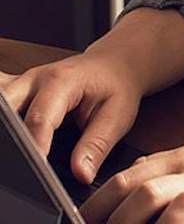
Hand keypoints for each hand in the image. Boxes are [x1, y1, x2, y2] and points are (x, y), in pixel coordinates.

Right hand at [0, 52, 143, 184]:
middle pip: (7, 112)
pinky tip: (9, 137)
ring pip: (0, 108)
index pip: (40, 118)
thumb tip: (81, 175)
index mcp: (63, 81)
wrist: (115, 63)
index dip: (35, 146)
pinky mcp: (17, 92)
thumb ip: (97, 145)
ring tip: (13, 153)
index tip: (34, 171)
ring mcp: (23, 84)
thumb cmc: (117, 86)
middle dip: (8, 139)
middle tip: (15, 164)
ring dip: (4, 129)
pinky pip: (2, 106)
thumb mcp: (117, 115)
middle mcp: (36, 80)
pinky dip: (3, 122)